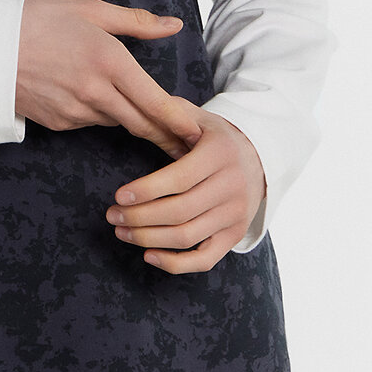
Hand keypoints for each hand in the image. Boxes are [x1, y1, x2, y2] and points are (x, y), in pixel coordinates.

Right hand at [16, 0, 203, 158]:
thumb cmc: (39, 20)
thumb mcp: (90, 11)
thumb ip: (136, 22)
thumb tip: (173, 25)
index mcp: (109, 61)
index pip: (155, 101)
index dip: (181, 121)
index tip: (201, 133)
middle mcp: (96, 92)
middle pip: (142, 123)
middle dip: (168, 136)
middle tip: (190, 144)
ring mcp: (76, 112)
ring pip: (117, 121)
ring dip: (131, 119)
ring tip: (146, 115)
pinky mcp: (59, 124)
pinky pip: (91, 123)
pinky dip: (100, 114)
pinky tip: (93, 98)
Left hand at [106, 112, 266, 273]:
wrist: (259, 158)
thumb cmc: (216, 137)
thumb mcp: (198, 117)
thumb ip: (170, 112)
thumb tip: (138, 108)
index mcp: (220, 154)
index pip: (180, 178)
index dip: (147, 189)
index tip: (119, 195)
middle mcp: (232, 187)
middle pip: (180, 212)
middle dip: (139, 217)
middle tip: (112, 216)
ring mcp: (235, 215)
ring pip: (187, 237)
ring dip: (148, 238)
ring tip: (121, 231)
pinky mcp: (234, 236)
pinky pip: (204, 260)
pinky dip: (175, 264)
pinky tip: (148, 255)